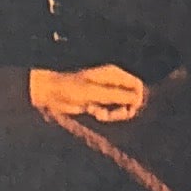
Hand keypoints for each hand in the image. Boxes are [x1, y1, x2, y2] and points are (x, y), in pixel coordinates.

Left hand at [30, 62, 148, 126]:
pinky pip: (110, 112)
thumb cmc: (71, 88)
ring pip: (122, 107)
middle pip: (132, 98)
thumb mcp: (95, 93)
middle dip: (124, 110)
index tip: (129, 109)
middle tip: (112, 116)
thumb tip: (138, 99)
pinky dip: (104, 115)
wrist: (52, 93)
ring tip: (98, 114)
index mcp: (113, 74)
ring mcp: (106, 92)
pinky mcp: (99, 101)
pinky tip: (92, 112)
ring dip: (113, 114)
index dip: (137, 98)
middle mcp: (112, 82)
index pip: (137, 85)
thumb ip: (117, 95)